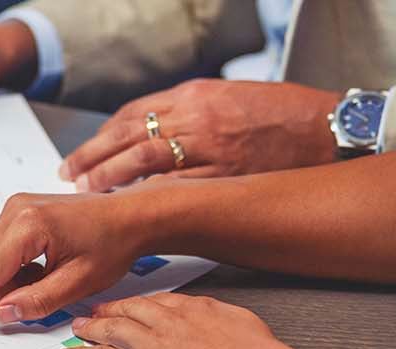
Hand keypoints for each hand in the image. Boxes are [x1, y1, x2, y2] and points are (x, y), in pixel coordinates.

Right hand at [0, 186, 165, 336]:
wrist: (129, 216)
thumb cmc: (112, 243)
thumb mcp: (78, 282)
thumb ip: (38, 300)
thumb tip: (3, 313)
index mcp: (28, 225)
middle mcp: (15, 210)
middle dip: (4, 291)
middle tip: (39, 299)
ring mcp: (15, 207)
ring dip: (12, 280)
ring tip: (50, 278)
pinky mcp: (19, 210)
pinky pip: (2, 249)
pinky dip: (17, 267)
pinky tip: (45, 267)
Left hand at [60, 79, 341, 191]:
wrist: (324, 128)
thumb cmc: (280, 113)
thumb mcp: (227, 97)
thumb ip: (188, 112)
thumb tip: (151, 130)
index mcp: (193, 95)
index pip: (132, 115)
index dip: (102, 136)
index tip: (83, 153)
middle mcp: (195, 117)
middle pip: (128, 136)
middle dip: (93, 157)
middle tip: (70, 173)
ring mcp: (209, 146)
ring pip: (144, 159)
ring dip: (110, 177)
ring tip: (88, 190)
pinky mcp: (225, 174)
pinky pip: (176, 185)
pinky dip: (147, 195)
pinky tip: (128, 205)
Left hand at [60, 293, 366, 348]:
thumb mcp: (244, 324)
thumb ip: (224, 321)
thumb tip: (223, 325)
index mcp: (194, 309)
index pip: (160, 302)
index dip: (141, 303)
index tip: (134, 303)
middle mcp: (168, 322)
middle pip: (131, 310)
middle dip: (112, 309)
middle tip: (97, 309)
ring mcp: (152, 345)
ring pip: (112, 331)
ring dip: (93, 328)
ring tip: (79, 327)